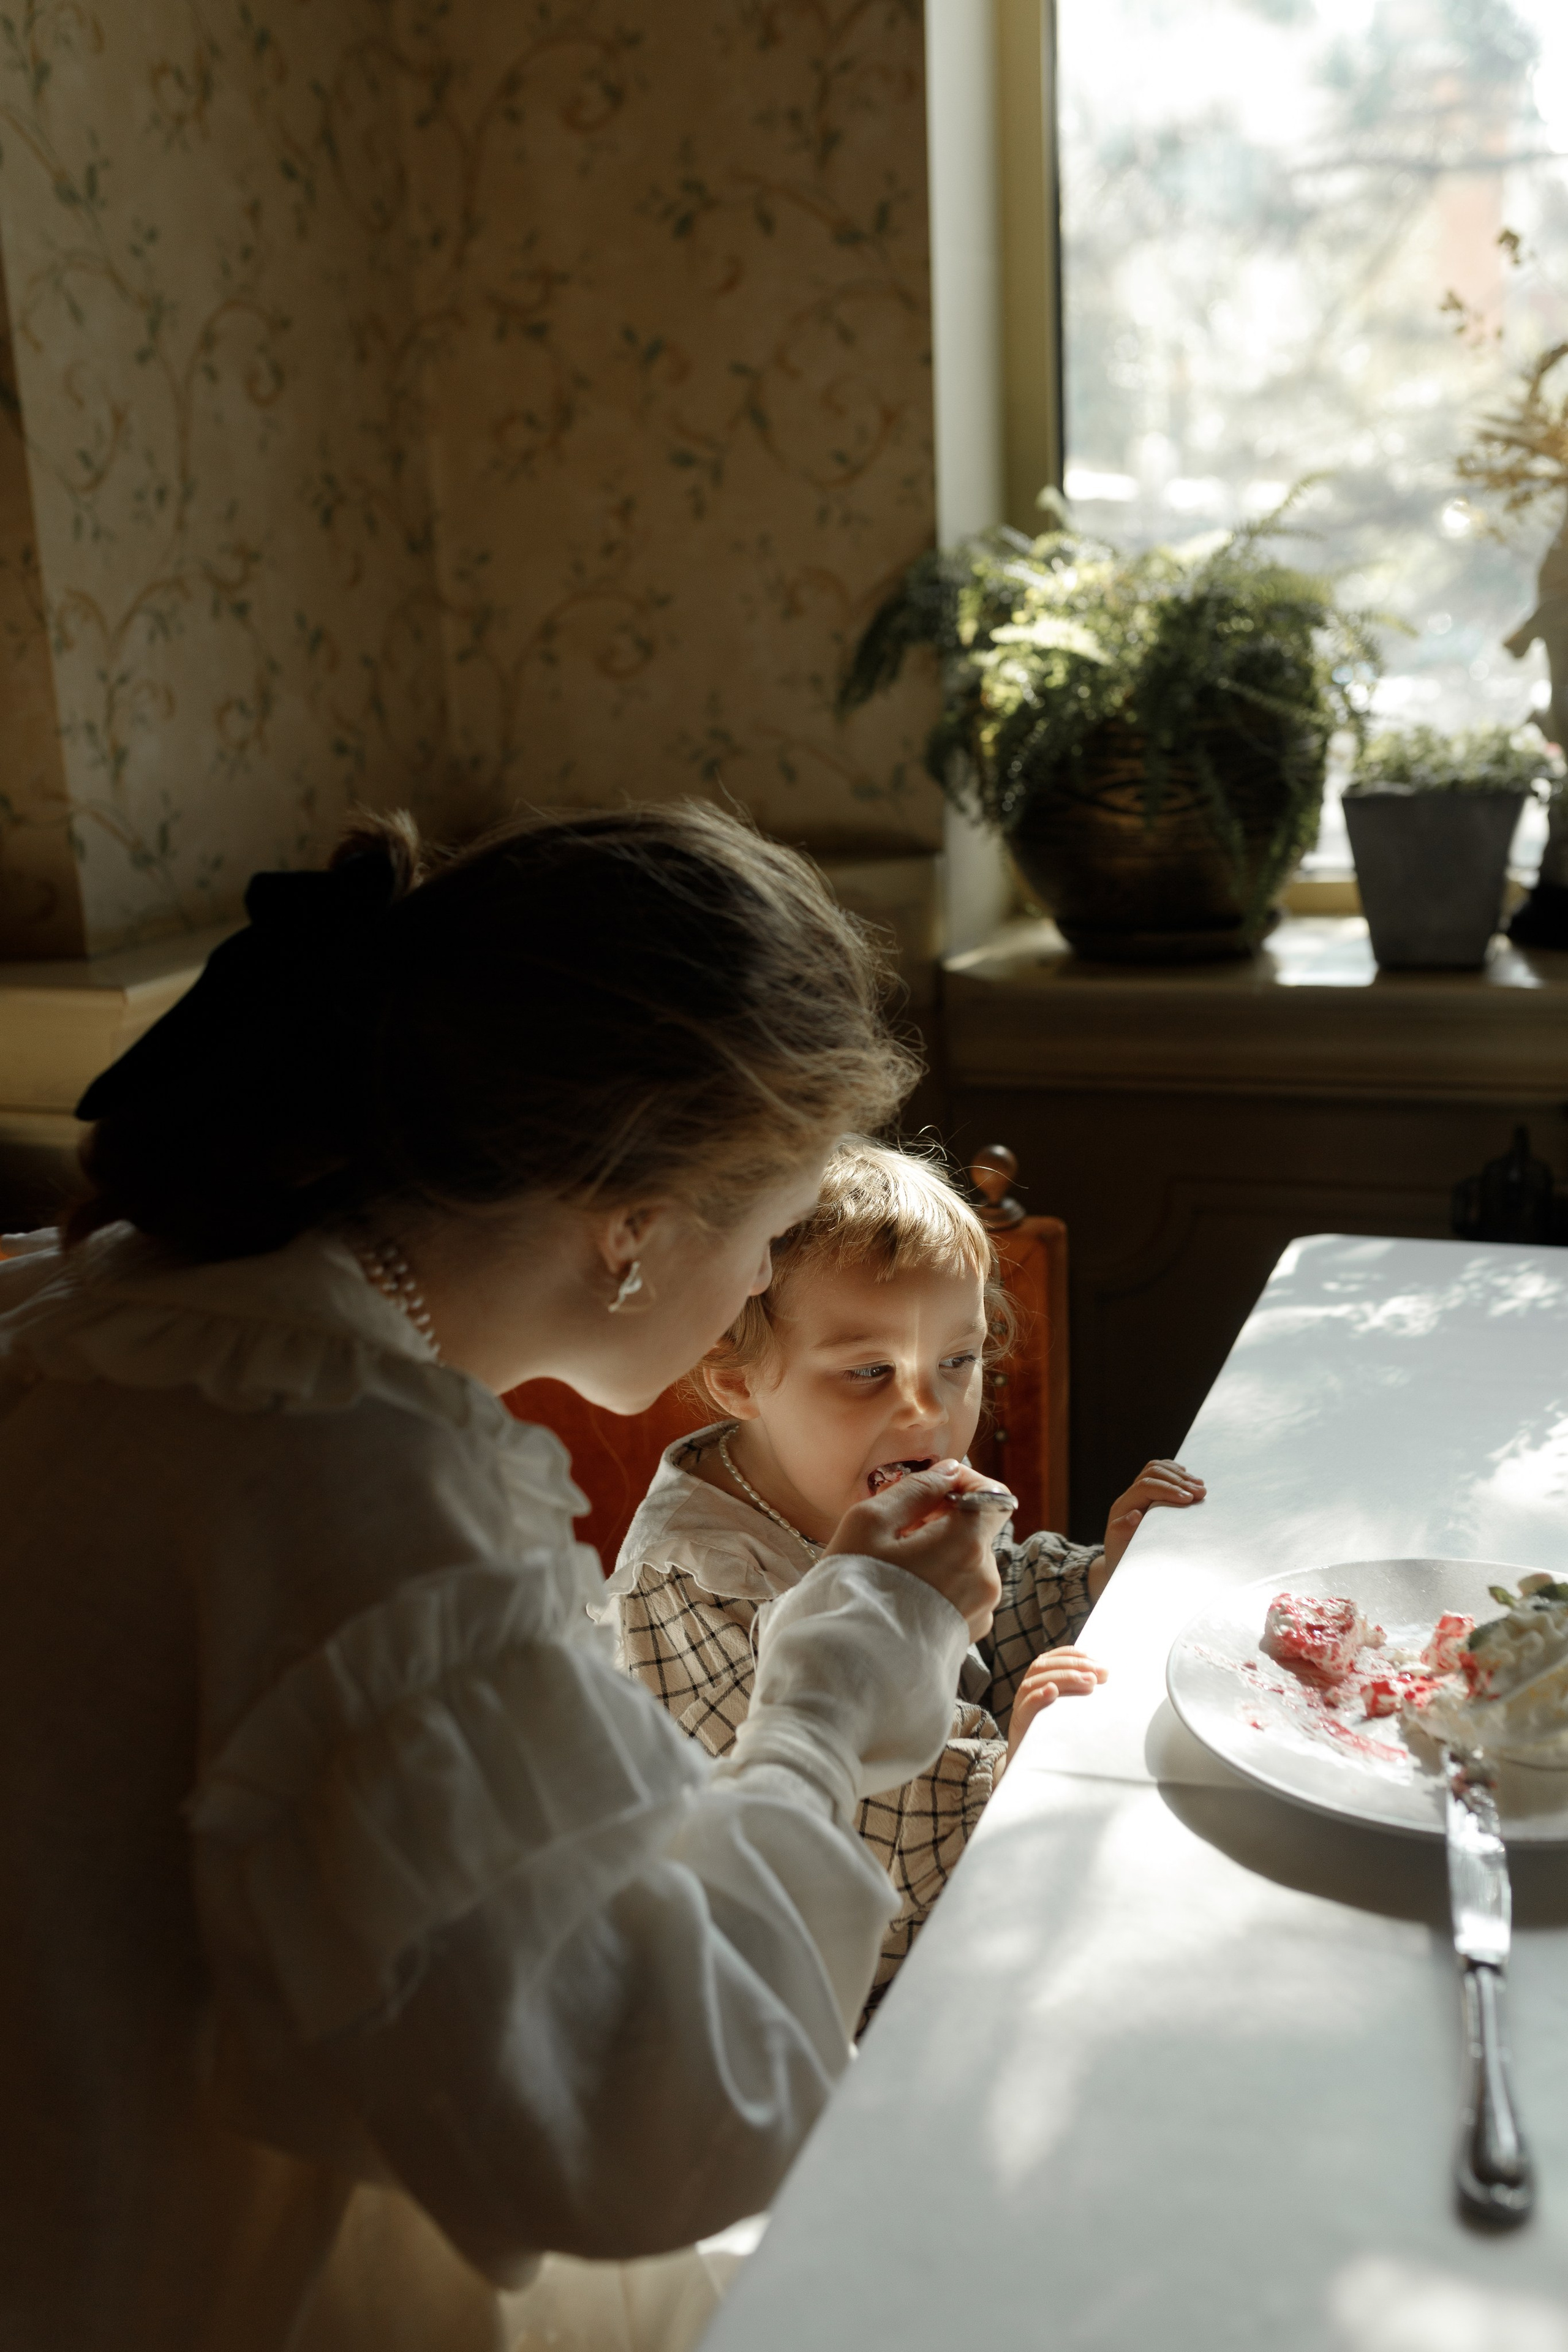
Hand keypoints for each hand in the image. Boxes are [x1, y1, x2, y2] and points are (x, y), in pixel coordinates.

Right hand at [825, 1459, 1005, 1638]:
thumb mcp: (870, 1523)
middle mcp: (985, 1579)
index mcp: (966, 1546)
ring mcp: (980, 1610)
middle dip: (942, 1520)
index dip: (961, 1482)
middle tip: (897, 1528)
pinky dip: (940, 1581)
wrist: (848, 1666)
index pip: (992, 1494)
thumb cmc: (853, 1590)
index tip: (927, 1488)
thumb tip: (948, 1472)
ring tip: (896, 1564)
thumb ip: (915, 1489)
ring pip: (967, 1561)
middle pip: (976, 1529)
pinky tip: (904, 1591)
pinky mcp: (968, 1633)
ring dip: (939, 1551)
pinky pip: (962, 1591)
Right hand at [1004, 1646, 1106, 1764]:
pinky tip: (1052, 1691)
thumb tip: (1105, 1677)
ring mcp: (1021, 1705)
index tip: (1095, 1660)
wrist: (1035, 1763)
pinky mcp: (1019, 1723)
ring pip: (1035, 1682)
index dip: (1072, 1655)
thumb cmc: (1056, 1732)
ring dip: (1063, 1678)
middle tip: (1098, 1674)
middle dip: (1073, 1666)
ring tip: (1088, 1682)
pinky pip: (1025, 1706)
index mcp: (1038, 1681)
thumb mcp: (1068, 1708)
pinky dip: (1038, 1696)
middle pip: (1044, 1667)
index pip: (1052, 1659)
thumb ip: (1078, 1691)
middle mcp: (1028, 1689)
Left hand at [1101, 1457, 1206, 1578]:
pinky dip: (1176, 1473)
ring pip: (1158, 1469)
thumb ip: (1123, 1532)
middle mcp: (1129, 1496)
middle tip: (1201, 1493)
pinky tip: (1189, 1480)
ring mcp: (1138, 1493)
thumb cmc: (1123, 1557)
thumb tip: (1134, 1515)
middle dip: (1179, 1480)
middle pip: (1153, 1472)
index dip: (1168, 1489)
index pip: (1145, 1486)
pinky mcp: (1148, 1494)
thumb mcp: (1121, 1550)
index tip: (1189, 1499)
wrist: (1120, 1560)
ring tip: (1200, 1487)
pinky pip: (1161, 1473)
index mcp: (1122, 1507)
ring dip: (1180, 1475)